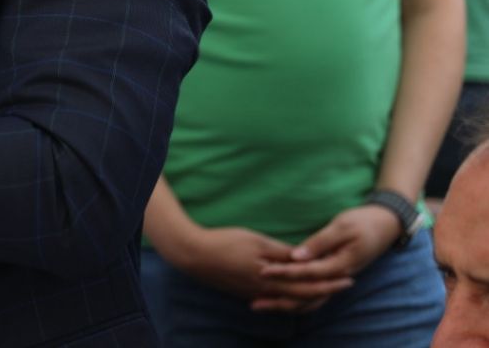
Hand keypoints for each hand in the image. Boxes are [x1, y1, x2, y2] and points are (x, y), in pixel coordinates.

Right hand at [173, 226, 352, 311]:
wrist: (195, 255)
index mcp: (272, 278)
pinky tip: (295, 295)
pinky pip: (276, 301)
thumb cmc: (225, 243)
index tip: (348, 277)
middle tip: (345, 285)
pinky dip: (291, 300)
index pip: (308, 284)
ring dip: (310, 298)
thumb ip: (281, 253)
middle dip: (326, 291)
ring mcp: (256, 294)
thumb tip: (304, 259)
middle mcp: (267, 291)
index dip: (330, 282)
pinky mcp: (246, 293)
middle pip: (303, 297)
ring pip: (290, 303)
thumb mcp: (256, 241)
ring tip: (325, 291)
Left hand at [254, 204, 399, 310]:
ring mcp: (338, 277)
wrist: (385, 226)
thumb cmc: (362, 222)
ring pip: (310, 293)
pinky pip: (314, 287)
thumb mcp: (341, 228)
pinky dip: (297, 291)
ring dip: (286, 297)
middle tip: (255, 293)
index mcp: (341, 265)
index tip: (263, 271)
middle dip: (281, 292)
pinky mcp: (334, 273)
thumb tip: (296, 256)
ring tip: (262, 298)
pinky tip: (279, 289)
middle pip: (307, 289)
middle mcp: (339, 276)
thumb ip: (320, 243)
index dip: (285, 272)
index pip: (308, 273)